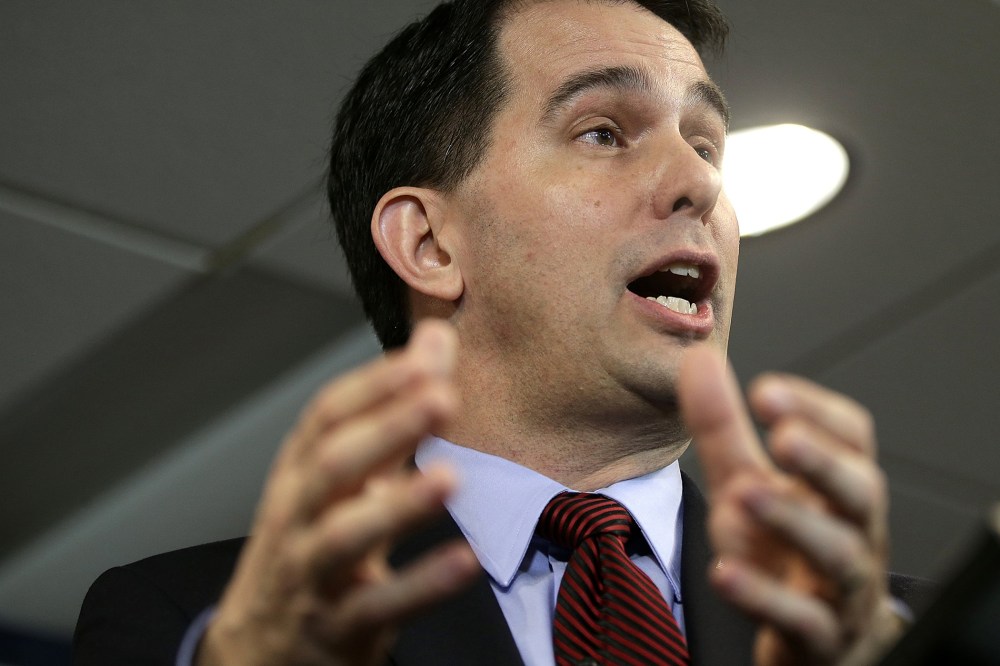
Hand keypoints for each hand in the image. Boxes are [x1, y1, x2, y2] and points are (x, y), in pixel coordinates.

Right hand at [198, 320, 479, 665]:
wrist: (259, 653)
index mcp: (300, 473)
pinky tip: (465, 560)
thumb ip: (394, 411)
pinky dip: (421, 585)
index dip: (376, 384)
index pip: (328, 417)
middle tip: (442, 397)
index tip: (429, 355)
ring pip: (342, 537)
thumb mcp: (346, 480)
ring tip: (449, 476)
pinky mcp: (335, 630)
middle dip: (385, 429)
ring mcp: (309, 575)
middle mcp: (295, 517)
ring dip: (396, 505)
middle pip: (331, 466)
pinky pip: (376, 608)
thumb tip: (437, 337)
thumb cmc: (312, 548)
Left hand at [678, 347, 904, 665]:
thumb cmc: (782, 547)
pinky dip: (766, 597)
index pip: (852, 436)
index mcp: (839, 484)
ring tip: (745, 495)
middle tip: (783, 437)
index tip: (766, 392)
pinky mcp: (819, 637)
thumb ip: (723, 426)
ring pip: (838, 555)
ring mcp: (840, 587)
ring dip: (794, 522)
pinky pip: (803, 620)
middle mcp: (852, 530)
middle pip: (860, 490)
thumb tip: (698, 358)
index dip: (816, 410)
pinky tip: (725, 573)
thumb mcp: (745, 481)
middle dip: (823, 462)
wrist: (816, 638)